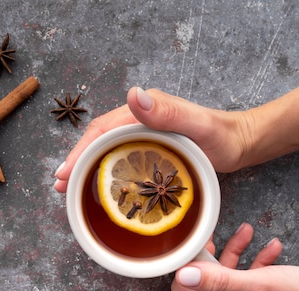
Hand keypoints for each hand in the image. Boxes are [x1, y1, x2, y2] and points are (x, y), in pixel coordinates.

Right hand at [53, 87, 251, 192]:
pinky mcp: (149, 144)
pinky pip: (119, 155)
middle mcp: (140, 117)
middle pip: (98, 139)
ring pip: (105, 147)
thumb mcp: (198, 125)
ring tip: (68, 187)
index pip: (102, 129)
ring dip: (85, 165)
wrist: (239, 142)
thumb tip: (132, 95)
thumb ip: (168, 111)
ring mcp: (143, 131)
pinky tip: (97, 183)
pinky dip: (103, 168)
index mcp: (145, 109)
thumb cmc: (222, 136)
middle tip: (59, 185)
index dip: (80, 151)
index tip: (65, 173)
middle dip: (76, 160)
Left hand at [171, 223, 298, 290]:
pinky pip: (248, 277)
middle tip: (219, 231)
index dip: (188, 265)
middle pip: (205, 279)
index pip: (185, 289)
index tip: (197, 242)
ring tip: (248, 230)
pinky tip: (271, 247)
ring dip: (237, 250)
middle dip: (213, 253)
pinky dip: (256, 260)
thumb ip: (220, 280)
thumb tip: (183, 275)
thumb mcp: (259, 284)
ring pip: (228, 274)